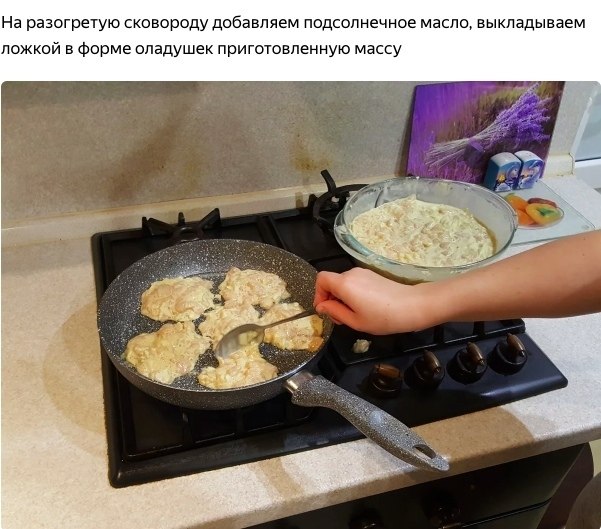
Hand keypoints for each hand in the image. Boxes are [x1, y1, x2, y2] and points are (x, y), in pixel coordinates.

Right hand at [314, 268, 432, 333]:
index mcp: (344, 284)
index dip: (318, 294)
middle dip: (331, 299)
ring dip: (342, 298)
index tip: (325, 310)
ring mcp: (363, 273)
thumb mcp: (355, 321)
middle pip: (332, 282)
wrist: (413, 306)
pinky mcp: (373, 275)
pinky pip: (354, 283)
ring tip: (354, 316)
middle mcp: (352, 274)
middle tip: (341, 319)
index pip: (321, 279)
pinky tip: (365, 309)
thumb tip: (322, 306)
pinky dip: (352, 294)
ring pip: (343, 283)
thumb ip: (334, 312)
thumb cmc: (383, 317)